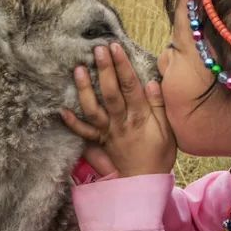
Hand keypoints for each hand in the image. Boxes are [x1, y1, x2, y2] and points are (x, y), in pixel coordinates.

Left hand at [59, 42, 175, 177]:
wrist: (145, 183)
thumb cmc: (160, 156)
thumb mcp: (168, 131)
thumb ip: (160, 107)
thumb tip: (152, 82)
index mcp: (141, 118)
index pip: (131, 87)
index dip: (123, 66)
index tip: (116, 47)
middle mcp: (122, 123)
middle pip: (111, 94)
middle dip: (104, 70)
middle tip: (97, 49)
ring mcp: (108, 133)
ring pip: (94, 109)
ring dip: (85, 89)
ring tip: (78, 69)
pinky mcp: (100, 142)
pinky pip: (84, 133)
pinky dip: (72, 123)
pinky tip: (61, 110)